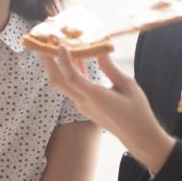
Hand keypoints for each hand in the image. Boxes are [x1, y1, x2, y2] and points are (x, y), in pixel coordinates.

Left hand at [42, 47, 171, 171]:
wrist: (137, 136)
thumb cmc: (137, 111)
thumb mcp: (127, 85)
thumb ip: (110, 68)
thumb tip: (100, 50)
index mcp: (96, 97)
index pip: (72, 78)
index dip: (64, 61)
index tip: (61, 45)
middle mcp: (85, 103)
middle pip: (58, 82)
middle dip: (49, 63)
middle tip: (44, 44)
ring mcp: (83, 106)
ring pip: (64, 85)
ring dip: (58, 67)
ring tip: (58, 47)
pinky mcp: (85, 107)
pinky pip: (73, 87)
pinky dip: (71, 72)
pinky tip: (78, 59)